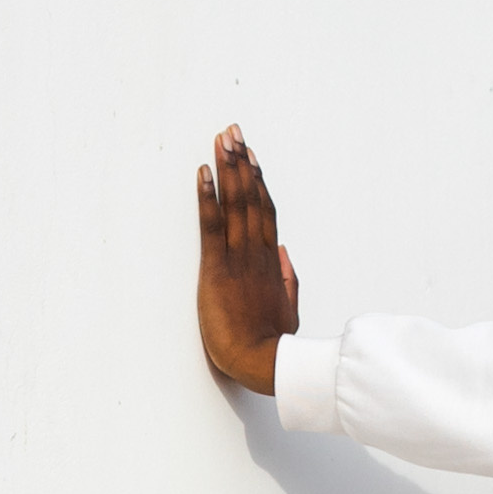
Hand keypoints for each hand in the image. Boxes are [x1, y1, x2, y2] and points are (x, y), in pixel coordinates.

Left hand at [195, 125, 298, 392]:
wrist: (262, 361)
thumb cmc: (272, 342)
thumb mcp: (288, 309)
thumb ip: (288, 278)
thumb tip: (285, 252)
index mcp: (270, 261)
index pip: (265, 211)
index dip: (259, 181)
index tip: (253, 156)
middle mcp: (256, 251)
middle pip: (251, 197)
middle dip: (242, 162)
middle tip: (235, 131)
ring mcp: (237, 257)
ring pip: (235, 203)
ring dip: (228, 168)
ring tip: (223, 138)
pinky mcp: (216, 268)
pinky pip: (211, 225)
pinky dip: (207, 196)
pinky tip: (204, 172)